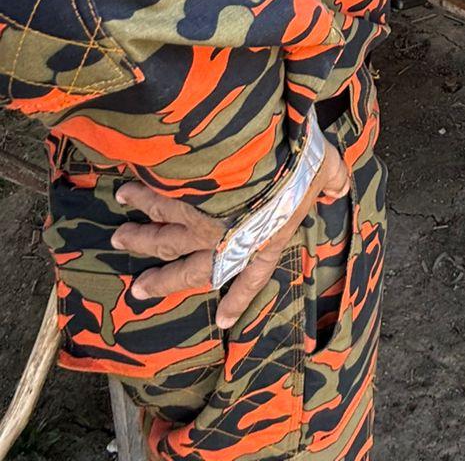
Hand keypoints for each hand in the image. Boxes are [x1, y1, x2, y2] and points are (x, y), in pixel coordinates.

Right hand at [111, 142, 349, 328]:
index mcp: (262, 241)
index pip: (249, 277)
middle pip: (187, 268)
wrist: (260, 151)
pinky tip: (123, 187)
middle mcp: (225, 238)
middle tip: (138, 291)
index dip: (236, 298)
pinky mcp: (181, 191)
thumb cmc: (299, 165)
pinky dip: (139, 192)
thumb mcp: (327, 169)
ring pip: (163, 234)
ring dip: (140, 237)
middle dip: (161, 281)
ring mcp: (199, 217)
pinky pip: (156, 195)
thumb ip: (334, 180)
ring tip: (118, 238)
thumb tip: (339, 184)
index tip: (221, 320)